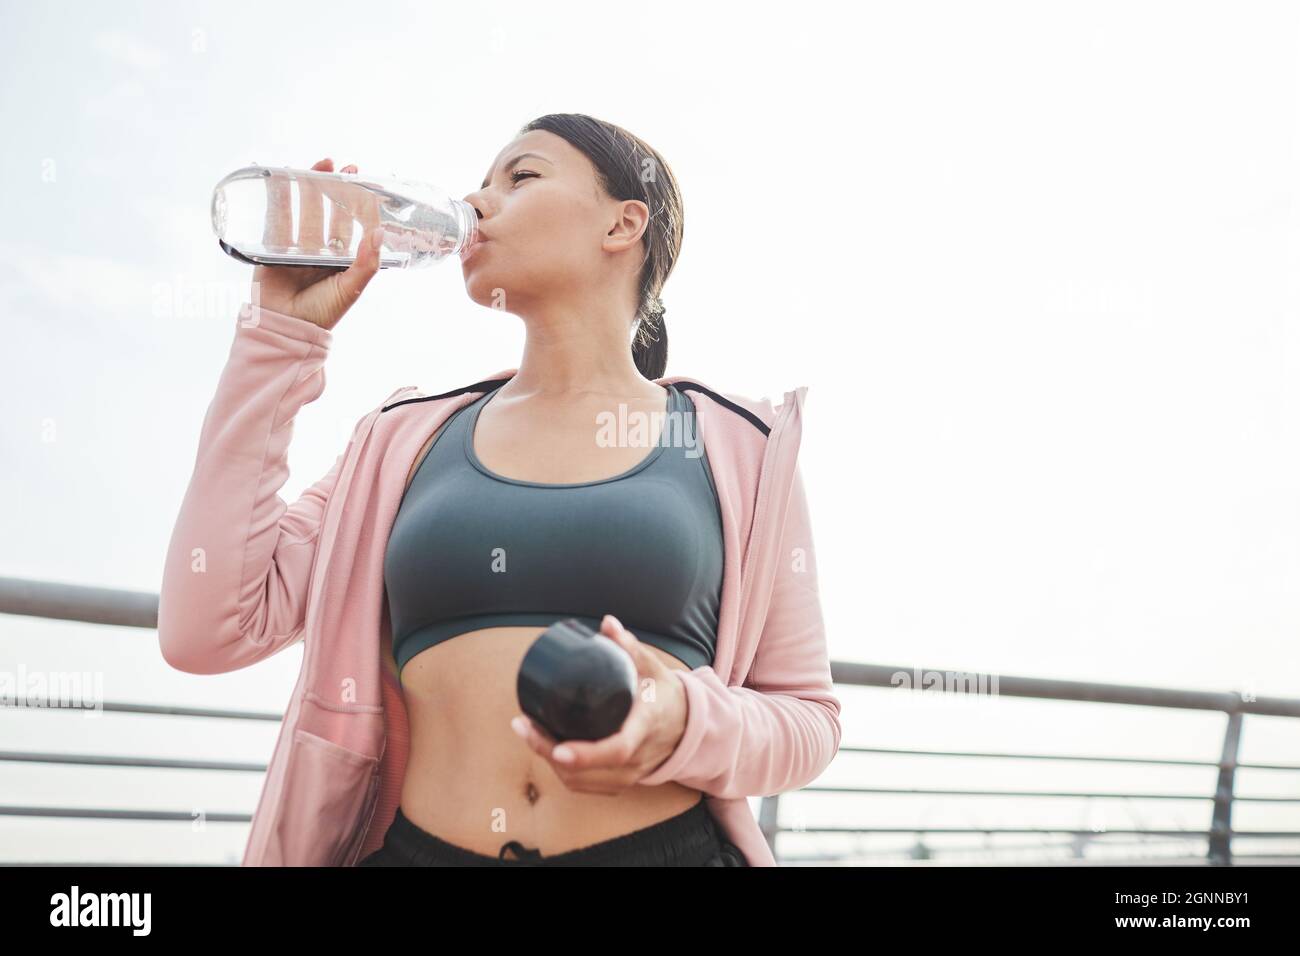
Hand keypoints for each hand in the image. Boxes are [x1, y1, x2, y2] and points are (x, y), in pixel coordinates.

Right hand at [250, 156, 383, 331]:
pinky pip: (278, 218)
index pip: (351, 226)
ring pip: (305, 210)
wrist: (285, 328)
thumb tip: (380, 231)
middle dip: (336, 189)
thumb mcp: (351, 288)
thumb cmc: (322, 313)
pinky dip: (281, 198)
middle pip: (329, 212)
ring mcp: (296, 247)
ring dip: (311, 187)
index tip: (366, 183)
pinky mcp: (273, 247)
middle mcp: (320, 251)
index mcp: (341, 260)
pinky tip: (285, 179)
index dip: (358, 205)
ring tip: (321, 165)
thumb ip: (367, 263)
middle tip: (345, 168)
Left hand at [510, 614, 689, 794]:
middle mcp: (638, 758)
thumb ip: (629, 646)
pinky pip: (584, 786)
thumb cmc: (664, 693)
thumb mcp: (652, 667)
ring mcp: (629, 775)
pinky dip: (561, 772)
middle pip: (588, 770)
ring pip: (581, 781)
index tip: (557, 748)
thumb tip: (607, 623)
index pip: (617, 749)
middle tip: (523, 725)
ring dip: (549, 761)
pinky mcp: (620, 783)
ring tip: (527, 733)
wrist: (686, 726)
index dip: (585, 754)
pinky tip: (545, 750)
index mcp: (646, 726)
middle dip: (548, 751)